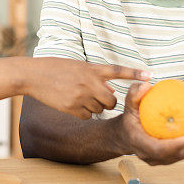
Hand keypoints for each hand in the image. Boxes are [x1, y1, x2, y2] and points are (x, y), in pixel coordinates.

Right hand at [23, 58, 151, 119]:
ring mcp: (81, 96)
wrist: (33, 76)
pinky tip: (72, 104)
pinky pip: (88, 116)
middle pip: (112, 100)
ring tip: (78, 97)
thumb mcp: (77, 67)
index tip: (150, 76)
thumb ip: (95, 77)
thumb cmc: (55, 69)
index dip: (134, 74)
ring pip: (100, 110)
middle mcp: (89, 82)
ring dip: (94, 106)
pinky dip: (83, 113)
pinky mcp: (72, 108)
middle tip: (98, 97)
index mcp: (91, 69)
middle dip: (109, 101)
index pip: (118, 71)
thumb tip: (111, 89)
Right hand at [114, 82, 183, 164]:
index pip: (158, 149)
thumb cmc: (130, 116)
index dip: (175, 146)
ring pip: (179, 156)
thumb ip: (134, 94)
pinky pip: (180, 153)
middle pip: (173, 155)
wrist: (124, 134)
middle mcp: (147, 155)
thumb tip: (147, 85)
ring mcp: (156, 160)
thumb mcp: (129, 103)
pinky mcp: (163, 159)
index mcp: (139, 143)